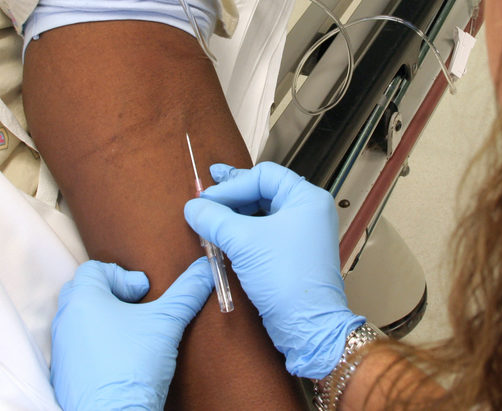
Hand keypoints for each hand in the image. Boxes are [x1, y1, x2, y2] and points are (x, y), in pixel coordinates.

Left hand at [50, 258, 212, 409]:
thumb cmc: (133, 366)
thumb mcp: (167, 322)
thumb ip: (186, 292)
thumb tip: (205, 269)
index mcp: (84, 300)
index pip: (94, 268)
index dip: (123, 275)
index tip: (143, 293)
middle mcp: (66, 320)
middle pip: (85, 290)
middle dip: (113, 293)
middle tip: (136, 307)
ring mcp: (62, 348)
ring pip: (80, 319)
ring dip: (103, 318)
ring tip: (131, 332)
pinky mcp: (64, 372)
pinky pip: (77, 346)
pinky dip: (95, 343)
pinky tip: (120, 356)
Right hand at [183, 162, 364, 378]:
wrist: (306, 325)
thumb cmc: (287, 279)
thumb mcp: (243, 242)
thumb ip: (215, 219)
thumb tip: (194, 207)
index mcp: (306, 198)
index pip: (264, 175)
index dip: (232, 185)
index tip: (207, 199)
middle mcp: (308, 211)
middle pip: (263, 191)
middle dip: (232, 196)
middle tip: (205, 197)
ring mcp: (301, 233)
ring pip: (261, 213)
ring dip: (234, 215)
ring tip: (210, 217)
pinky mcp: (292, 253)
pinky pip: (263, 233)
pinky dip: (242, 232)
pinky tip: (222, 235)